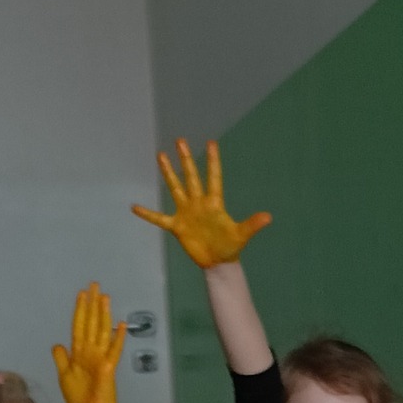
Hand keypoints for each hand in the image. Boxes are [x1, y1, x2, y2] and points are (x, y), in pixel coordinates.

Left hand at [52, 282, 126, 402]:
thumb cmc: (79, 398)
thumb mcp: (64, 376)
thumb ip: (61, 359)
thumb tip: (58, 344)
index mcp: (79, 352)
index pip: (79, 326)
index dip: (80, 310)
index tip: (81, 293)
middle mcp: (90, 351)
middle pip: (91, 323)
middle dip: (92, 304)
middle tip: (94, 285)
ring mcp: (100, 357)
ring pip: (102, 331)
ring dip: (103, 314)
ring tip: (104, 297)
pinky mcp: (108, 367)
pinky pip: (114, 350)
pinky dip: (118, 338)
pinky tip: (121, 325)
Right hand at [132, 138, 271, 268]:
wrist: (218, 262)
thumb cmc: (230, 247)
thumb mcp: (241, 235)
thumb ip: (252, 224)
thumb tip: (268, 217)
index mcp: (214, 203)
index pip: (213, 177)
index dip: (212, 161)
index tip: (211, 143)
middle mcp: (198, 203)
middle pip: (191, 177)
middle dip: (186, 160)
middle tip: (180, 140)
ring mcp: (186, 213)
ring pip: (175, 188)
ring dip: (168, 173)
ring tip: (161, 155)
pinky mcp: (177, 226)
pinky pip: (159, 219)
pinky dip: (148, 214)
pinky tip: (134, 207)